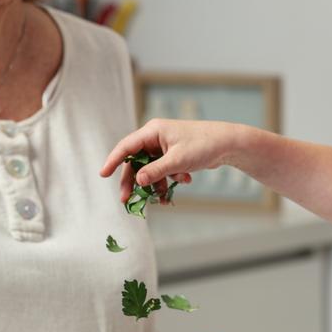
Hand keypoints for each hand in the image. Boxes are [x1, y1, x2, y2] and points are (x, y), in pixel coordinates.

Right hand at [100, 119, 245, 203]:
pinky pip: (163, 170)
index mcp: (153, 131)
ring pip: (151, 169)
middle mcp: (156, 137)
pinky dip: (170, 179)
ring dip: (156, 184)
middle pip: (136, 162)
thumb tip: (137, 181)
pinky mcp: (174, 155)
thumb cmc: (204, 145)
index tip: (103, 174)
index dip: (113, 160)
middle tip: (127, 200)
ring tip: (164, 198)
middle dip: (134, 182)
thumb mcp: (178, 161)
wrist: (228, 144)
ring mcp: (165, 146)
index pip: (126, 146)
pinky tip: (185, 180)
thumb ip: (156, 171)